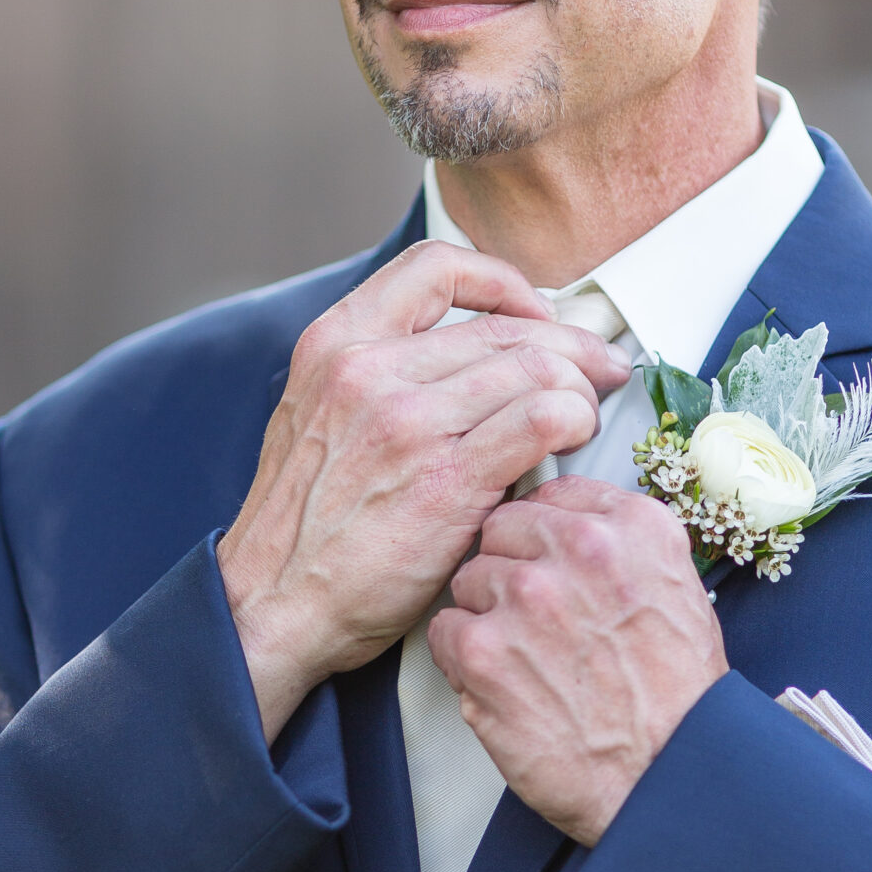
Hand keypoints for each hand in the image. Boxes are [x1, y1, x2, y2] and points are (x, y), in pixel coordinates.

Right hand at [217, 243, 629, 740]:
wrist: (271, 606)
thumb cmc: (302, 526)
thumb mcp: (315, 416)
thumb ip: (377, 374)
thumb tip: (470, 358)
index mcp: (335, 343)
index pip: (436, 265)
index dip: (501, 282)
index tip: (532, 314)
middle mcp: (368, 368)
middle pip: (506, 326)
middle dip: (570, 345)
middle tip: (600, 370)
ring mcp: (407, 421)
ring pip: (536, 366)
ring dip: (579, 389)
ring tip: (586, 416)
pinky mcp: (446, 478)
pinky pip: (544, 418)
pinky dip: (575, 421)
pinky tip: (573, 442)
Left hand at [428, 480, 728, 846]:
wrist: (670, 776)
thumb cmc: (677, 697)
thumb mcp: (679, 591)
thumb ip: (625, 545)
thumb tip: (574, 522)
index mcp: (633, 527)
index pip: (553, 496)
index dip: (544, 536)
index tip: (548, 562)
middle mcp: (579, 549)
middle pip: (502, 530)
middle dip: (511, 570)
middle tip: (536, 620)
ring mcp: (527, 596)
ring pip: (470, 579)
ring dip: (488, 617)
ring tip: (528, 660)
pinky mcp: (484, 651)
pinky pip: (445, 630)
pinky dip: (463, 660)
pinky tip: (503, 684)